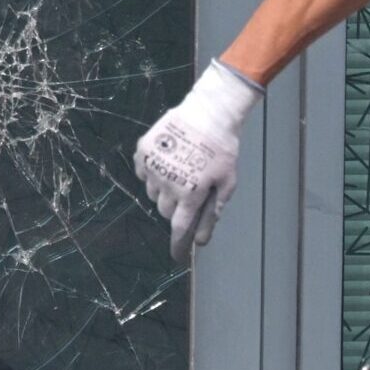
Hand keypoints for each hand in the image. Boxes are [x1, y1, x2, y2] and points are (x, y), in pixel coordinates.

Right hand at [133, 60, 261, 262]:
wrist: (208, 111)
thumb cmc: (223, 148)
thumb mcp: (226, 183)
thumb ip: (212, 213)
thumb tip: (201, 241)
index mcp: (190, 193)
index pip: (179, 229)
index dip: (177, 246)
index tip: (176, 257)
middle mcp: (168, 183)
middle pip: (166, 211)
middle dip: (176, 209)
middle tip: (189, 193)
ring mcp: (153, 167)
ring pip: (153, 193)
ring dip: (164, 191)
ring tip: (181, 171)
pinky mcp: (143, 152)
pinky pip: (143, 173)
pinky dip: (153, 172)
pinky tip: (169, 160)